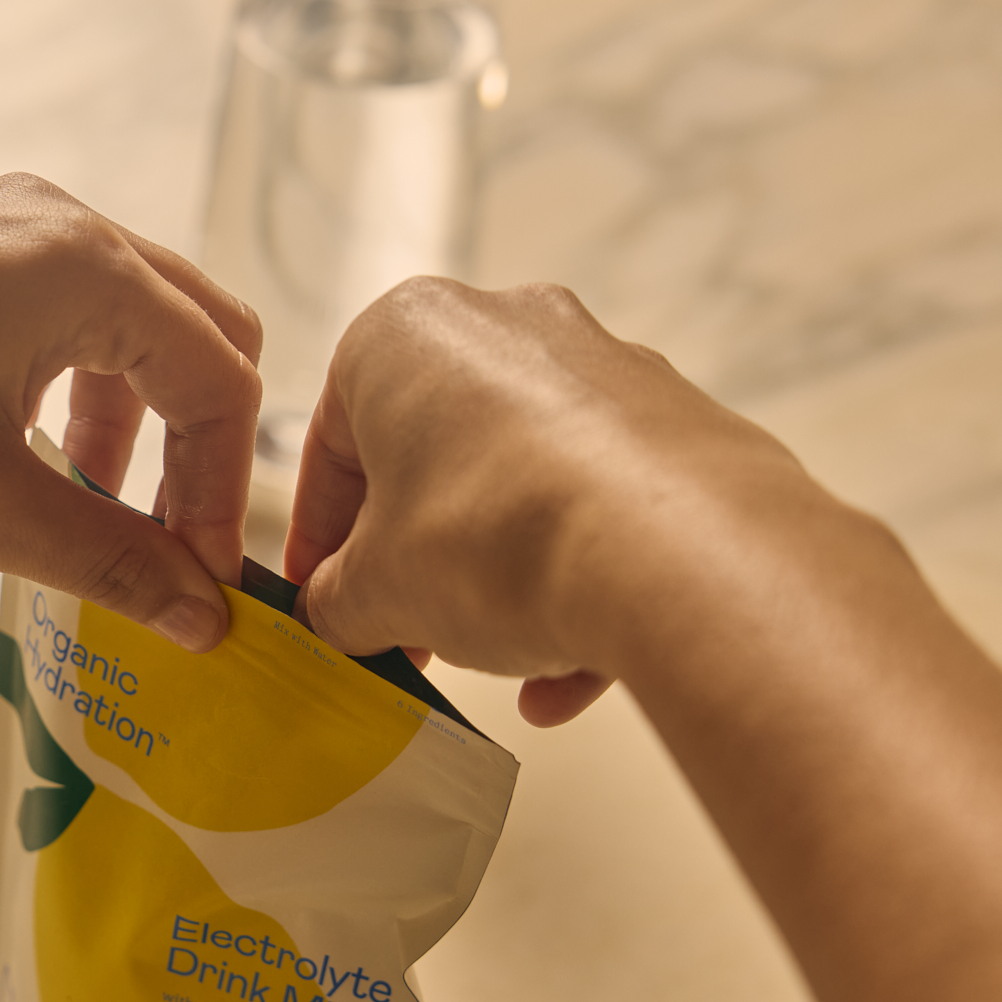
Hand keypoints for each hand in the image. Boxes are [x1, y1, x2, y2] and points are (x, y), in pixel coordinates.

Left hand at [0, 175, 262, 650]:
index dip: (224, 494)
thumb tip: (201, 616)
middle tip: (162, 546)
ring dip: (127, 415)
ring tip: (80, 508)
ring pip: (118, 313)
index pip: (221, 381)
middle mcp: (53, 219)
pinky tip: (6, 446)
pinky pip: (44, 297)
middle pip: (193, 328)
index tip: (197, 582)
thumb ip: (106, 559)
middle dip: (193, 446)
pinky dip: (62, 375)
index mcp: (85, 269)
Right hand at [283, 277, 813, 724]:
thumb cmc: (498, 538)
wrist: (681, 556)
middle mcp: (506, 325)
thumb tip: (334, 617)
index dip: (320, 535)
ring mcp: (603, 368)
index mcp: (406, 334)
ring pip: (520, 482)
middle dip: (412, 553)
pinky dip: (577, 579)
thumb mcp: (376, 591)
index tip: (320, 597)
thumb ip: (335, 602)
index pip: (333, 439)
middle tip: (400, 629)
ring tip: (488, 658)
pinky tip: (566, 676)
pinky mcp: (676, 422)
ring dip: (493, 574)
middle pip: (433, 455)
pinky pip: (601, 503)